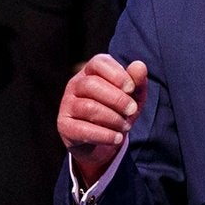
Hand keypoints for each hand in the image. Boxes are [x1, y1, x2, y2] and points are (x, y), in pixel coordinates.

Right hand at [58, 55, 147, 181]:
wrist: (102, 142)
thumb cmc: (118, 111)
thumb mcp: (132, 97)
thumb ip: (137, 82)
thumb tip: (139, 66)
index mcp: (91, 72)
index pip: (99, 63)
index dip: (116, 74)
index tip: (131, 88)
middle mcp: (75, 85)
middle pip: (91, 84)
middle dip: (117, 99)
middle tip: (132, 110)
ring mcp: (67, 105)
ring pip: (88, 107)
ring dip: (113, 118)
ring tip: (125, 126)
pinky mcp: (65, 126)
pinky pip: (83, 129)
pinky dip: (104, 135)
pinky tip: (117, 138)